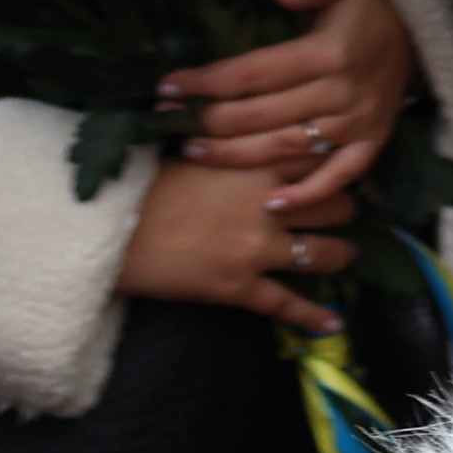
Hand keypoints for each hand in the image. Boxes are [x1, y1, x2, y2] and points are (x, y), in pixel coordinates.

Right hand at [117, 152, 349, 335]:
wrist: (106, 227)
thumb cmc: (140, 182)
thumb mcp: (191, 148)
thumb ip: (231, 144)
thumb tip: (243, 128)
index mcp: (254, 164)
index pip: (317, 158)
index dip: (331, 163)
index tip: (336, 166)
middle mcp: (266, 206)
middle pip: (335, 204)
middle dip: (344, 208)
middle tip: (343, 213)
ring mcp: (256, 249)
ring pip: (325, 253)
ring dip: (342, 254)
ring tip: (346, 255)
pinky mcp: (239, 287)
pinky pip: (287, 304)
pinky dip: (314, 316)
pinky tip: (334, 323)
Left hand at [169, 0, 415, 215]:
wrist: (414, 32)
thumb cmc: (361, 5)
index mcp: (330, 52)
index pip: (255, 73)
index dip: (208, 82)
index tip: (168, 85)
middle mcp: (343, 93)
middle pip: (264, 115)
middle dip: (211, 120)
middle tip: (170, 120)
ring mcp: (358, 124)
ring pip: (288, 148)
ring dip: (237, 156)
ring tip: (192, 153)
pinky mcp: (371, 145)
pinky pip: (338, 177)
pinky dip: (307, 195)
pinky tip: (271, 204)